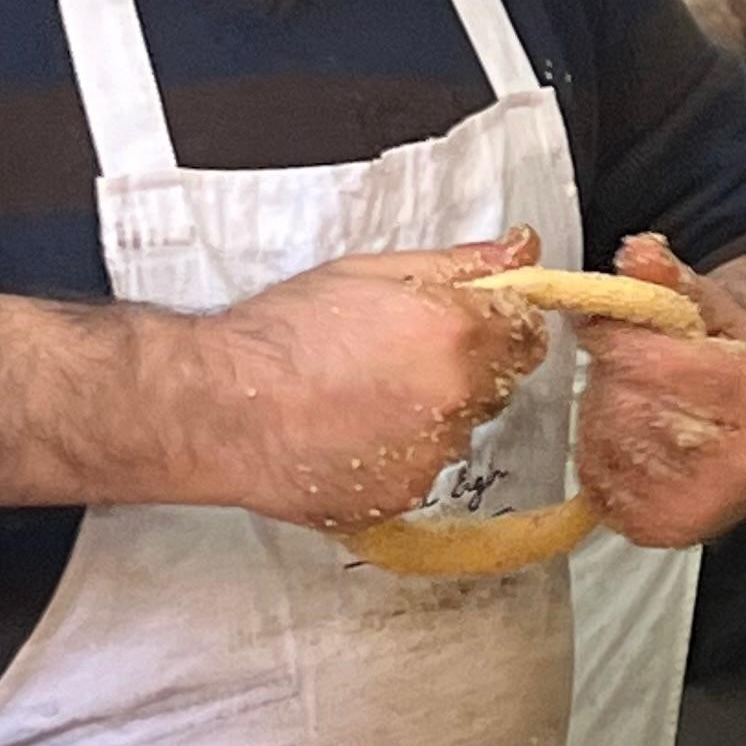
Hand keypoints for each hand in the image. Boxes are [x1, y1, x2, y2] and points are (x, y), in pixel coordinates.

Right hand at [198, 233, 549, 526]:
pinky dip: (399, 454)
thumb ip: (459, 263)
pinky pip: (422, 470)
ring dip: (430, 414)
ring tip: (361, 397)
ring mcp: (432, 455)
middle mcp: (456, 398)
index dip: (502, 326)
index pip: (527, 333)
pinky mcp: (403, 496)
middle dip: (464, 369)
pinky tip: (350, 433)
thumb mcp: (371, 270)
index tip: (472, 324)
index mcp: (457, 333)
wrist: (217, 406)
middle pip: (495, 385)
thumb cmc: (281, 333)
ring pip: (457, 430)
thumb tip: (522, 248)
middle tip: (398, 357)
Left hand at [573, 234, 745, 546]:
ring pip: (606, 442)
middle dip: (611, 376)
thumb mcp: (719, 313)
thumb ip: (673, 280)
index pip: (656, 364)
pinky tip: (632, 443)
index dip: (614, 337)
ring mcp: (705, 504)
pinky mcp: (669, 530)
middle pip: (626, 403)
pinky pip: (599, 483)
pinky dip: (601, 456)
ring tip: (638, 405)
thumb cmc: (743, 372)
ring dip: (603, 415)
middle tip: (631, 370)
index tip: (606, 326)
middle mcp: (743, 459)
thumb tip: (637, 254)